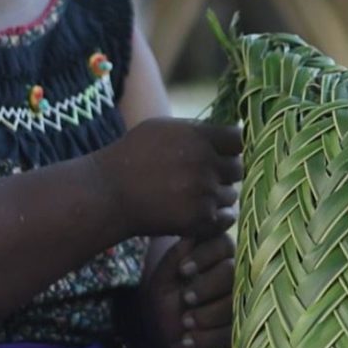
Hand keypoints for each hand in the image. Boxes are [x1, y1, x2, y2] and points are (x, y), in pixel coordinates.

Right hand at [93, 119, 243, 238]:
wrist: (109, 193)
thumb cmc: (131, 156)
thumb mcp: (161, 128)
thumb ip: (195, 129)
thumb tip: (226, 129)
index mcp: (198, 138)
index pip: (238, 139)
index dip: (231, 145)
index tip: (222, 150)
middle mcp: (205, 164)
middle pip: (238, 168)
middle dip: (225, 171)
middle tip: (207, 174)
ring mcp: (204, 193)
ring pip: (231, 194)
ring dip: (218, 194)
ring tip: (195, 193)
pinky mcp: (200, 218)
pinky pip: (224, 217)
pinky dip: (213, 215)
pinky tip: (197, 209)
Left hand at [126, 233, 235, 347]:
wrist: (166, 338)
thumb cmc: (167, 300)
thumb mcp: (164, 278)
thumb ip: (176, 256)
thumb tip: (191, 236)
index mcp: (217, 255)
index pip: (222, 243)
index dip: (204, 256)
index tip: (183, 270)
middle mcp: (236, 274)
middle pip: (233, 271)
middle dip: (207, 286)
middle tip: (186, 298)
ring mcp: (243, 302)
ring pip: (236, 302)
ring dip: (208, 314)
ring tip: (185, 321)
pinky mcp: (242, 330)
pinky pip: (233, 332)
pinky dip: (209, 337)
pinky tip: (189, 339)